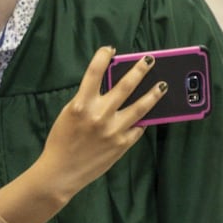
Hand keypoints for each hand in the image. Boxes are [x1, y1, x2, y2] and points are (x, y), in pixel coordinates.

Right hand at [35, 46, 165, 203]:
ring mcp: (113, 130)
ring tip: (162, 86)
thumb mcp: (68, 115)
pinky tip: (146, 117)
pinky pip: (137, 129)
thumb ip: (86, 100)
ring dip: (154, 94)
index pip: (94, 73)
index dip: (103, 57)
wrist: (60, 172)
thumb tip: (107, 87)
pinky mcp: (121, 145)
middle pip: (125, 85)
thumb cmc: (61, 143)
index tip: (110, 49)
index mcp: (81, 105)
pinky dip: (141, 122)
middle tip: (149, 60)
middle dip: (139, 69)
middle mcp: (99, 115)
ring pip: (140, 106)